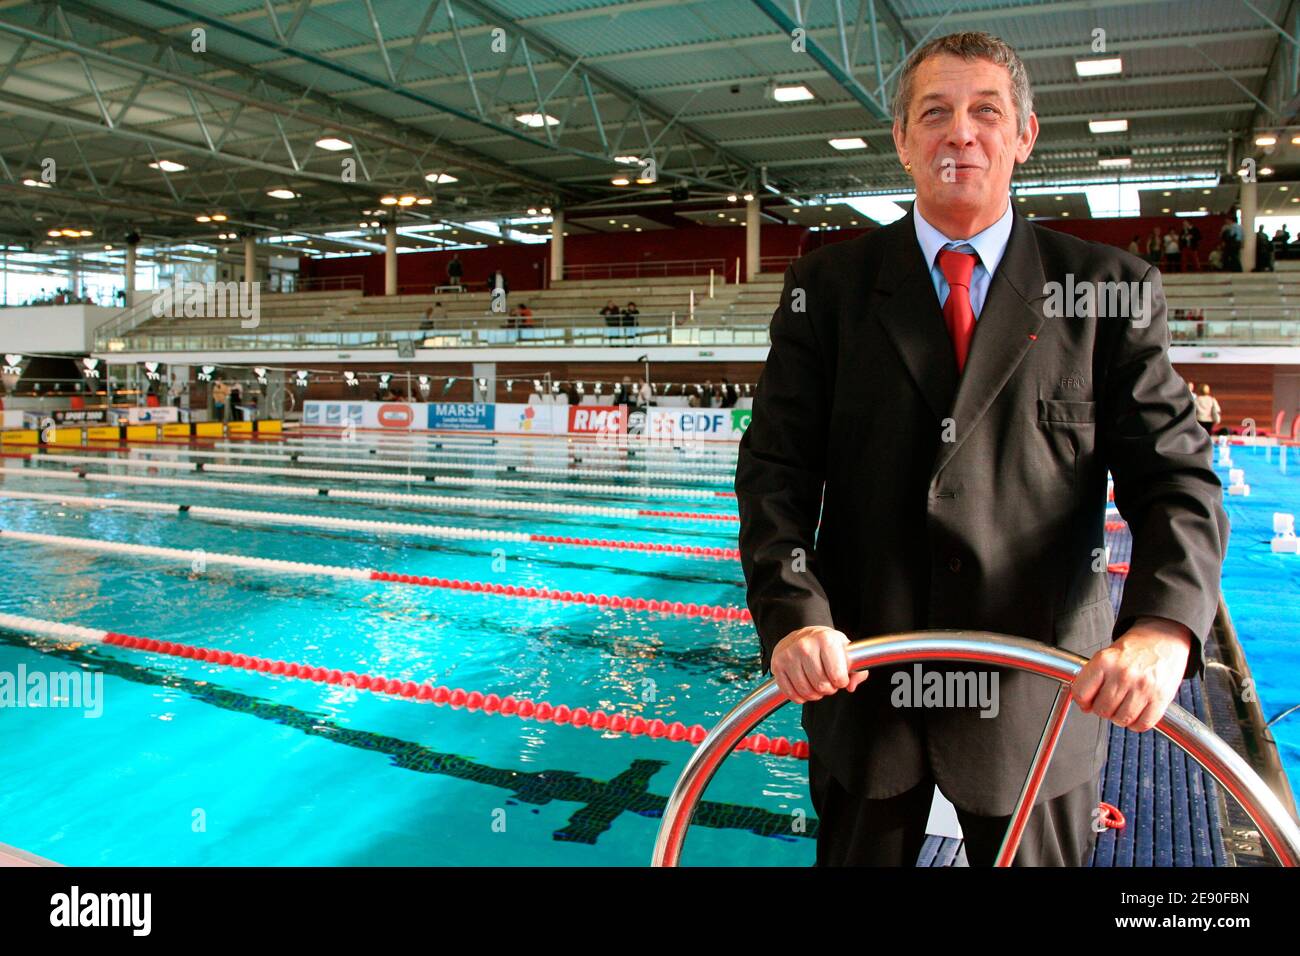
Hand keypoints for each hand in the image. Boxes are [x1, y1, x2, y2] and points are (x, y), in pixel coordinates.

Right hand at [770, 626, 868, 703]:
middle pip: (821, 686)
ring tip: (816, 684)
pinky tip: (804, 688)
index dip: (841, 682)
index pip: (838, 676)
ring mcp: (789, 655)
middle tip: (827, 681)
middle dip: (828, 689)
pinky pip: (790, 693)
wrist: (802, 636)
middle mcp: (805, 645)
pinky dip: (800, 697)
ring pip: (806, 692)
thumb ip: (858, 671)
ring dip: (814, 694)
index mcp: (825, 639)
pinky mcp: (777, 665)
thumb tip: (851, 686)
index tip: (839, 677)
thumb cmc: (827, 645)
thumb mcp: (846, 652)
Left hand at [1070, 616, 1191, 731]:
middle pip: (1101, 709)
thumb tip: (1084, 704)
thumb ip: (1092, 678)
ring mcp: (1142, 687)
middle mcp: (1123, 674)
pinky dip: (1137, 724)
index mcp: (1105, 661)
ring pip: (1121, 719)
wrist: (1163, 638)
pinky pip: (1143, 723)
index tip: (1086, 703)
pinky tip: (1136, 713)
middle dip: (1102, 709)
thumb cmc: (1135, 649)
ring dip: (1119, 718)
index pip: (1082, 693)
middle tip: (1109, 702)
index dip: (1082, 701)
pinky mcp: (1160, 698)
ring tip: (1123, 706)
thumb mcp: (1106, 655)